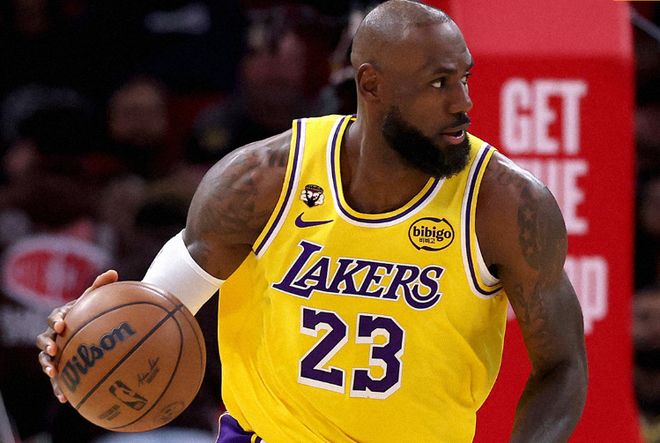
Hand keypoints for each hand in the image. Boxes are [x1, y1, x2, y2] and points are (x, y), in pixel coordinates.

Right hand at [36, 269, 118, 402]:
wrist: (92, 327)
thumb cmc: (94, 311)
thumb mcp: (97, 299)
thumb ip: (102, 286)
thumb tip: (113, 272)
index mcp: (62, 317)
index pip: (55, 317)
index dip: (56, 321)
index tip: (62, 325)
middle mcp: (53, 335)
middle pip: (43, 339)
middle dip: (46, 344)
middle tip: (53, 348)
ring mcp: (54, 352)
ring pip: (44, 360)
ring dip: (47, 366)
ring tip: (53, 373)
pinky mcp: (59, 367)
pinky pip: (56, 379)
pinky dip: (58, 388)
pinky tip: (65, 400)